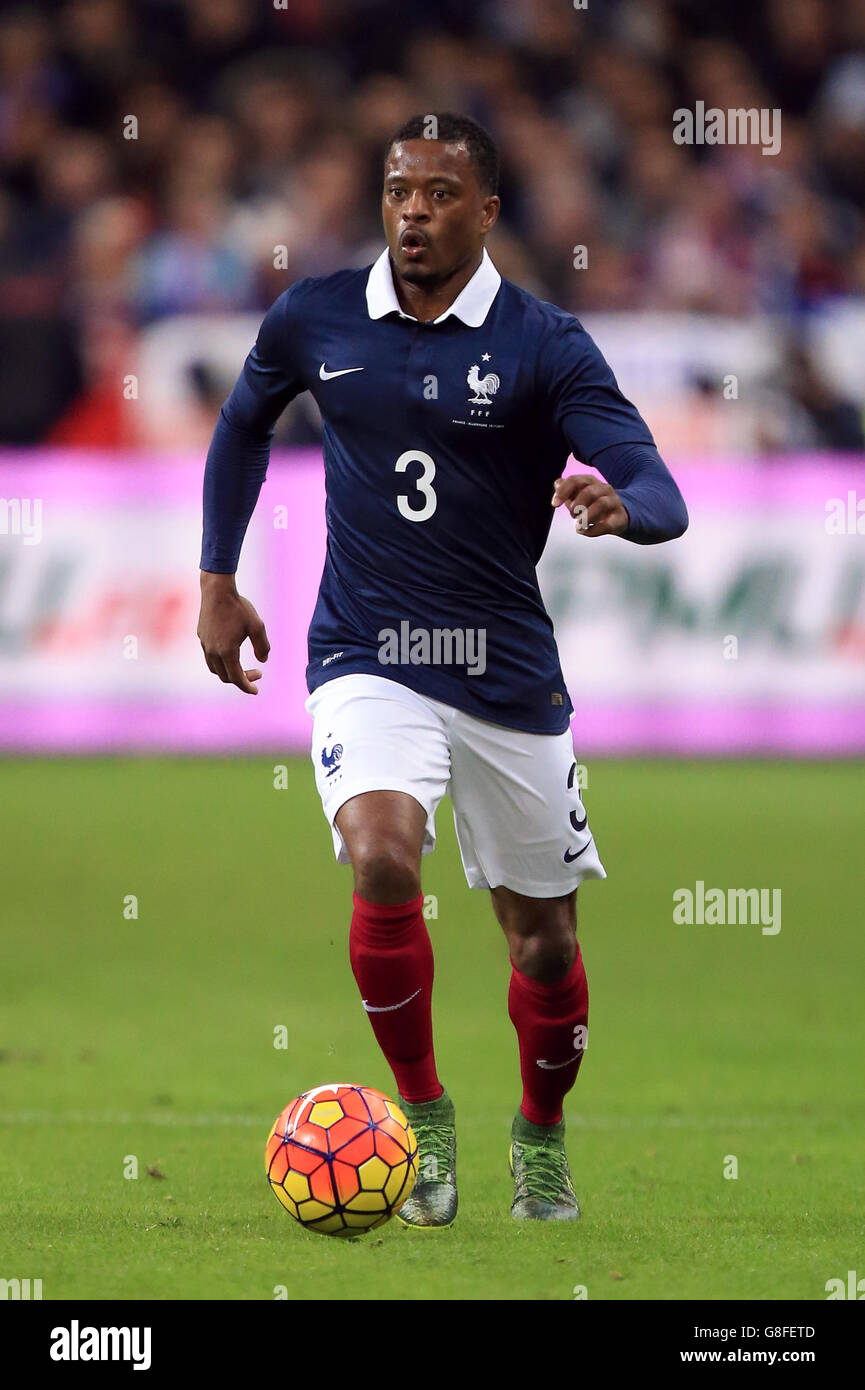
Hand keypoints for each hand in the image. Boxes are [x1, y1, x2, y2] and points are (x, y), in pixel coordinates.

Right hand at [197, 572, 269, 694]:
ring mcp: (205, 645)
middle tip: (257, 674)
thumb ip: (262, 646)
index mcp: (227, 651)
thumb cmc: (238, 607)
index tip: (256, 690)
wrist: (217, 590)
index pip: (236, 678)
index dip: (247, 687)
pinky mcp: (202, 637)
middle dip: (242, 679)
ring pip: (215, 669)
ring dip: (229, 673)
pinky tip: (231, 654)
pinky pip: (210, 657)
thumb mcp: (257, 626)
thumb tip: (263, 660)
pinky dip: (221, 663)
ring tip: (242, 668)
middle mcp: (212, 651)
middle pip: (225, 677)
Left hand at [552, 474, 629, 536]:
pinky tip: (584, 531)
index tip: (555, 504)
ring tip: (578, 524)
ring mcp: (614, 503)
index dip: (563, 492)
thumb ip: (567, 491)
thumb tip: (557, 483)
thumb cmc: (594, 505)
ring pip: (601, 504)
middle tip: (572, 514)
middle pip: (589, 491)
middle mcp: (604, 489)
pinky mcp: (620, 518)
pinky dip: (593, 530)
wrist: (618, 516)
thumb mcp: (578, 497)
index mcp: (591, 482)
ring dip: (586, 516)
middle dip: (577, 504)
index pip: (576, 480)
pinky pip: (608, 524)